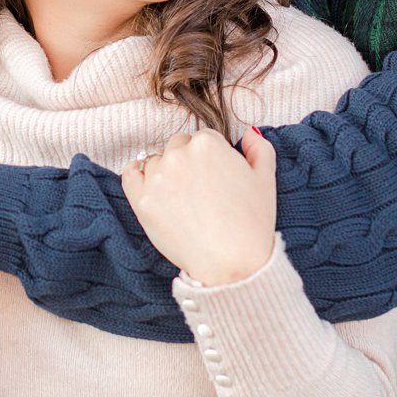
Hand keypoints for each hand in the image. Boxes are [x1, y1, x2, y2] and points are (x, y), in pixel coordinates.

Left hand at [121, 127, 276, 285]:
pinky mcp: (141, 199)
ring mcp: (158, 176)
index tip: (215, 178)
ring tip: (183, 200)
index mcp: (208, 143)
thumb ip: (259, 148)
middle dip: (187, 162)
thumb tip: (249, 133)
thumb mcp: (266, 178)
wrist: (231, 262)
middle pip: (177, 146)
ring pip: (156, 161)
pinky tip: (150, 187)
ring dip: (166, 173)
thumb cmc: (252, 223)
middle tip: (199, 190)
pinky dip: (138, 177)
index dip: (211, 158)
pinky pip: (130, 175)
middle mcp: (179, 153)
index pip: (203, 139)